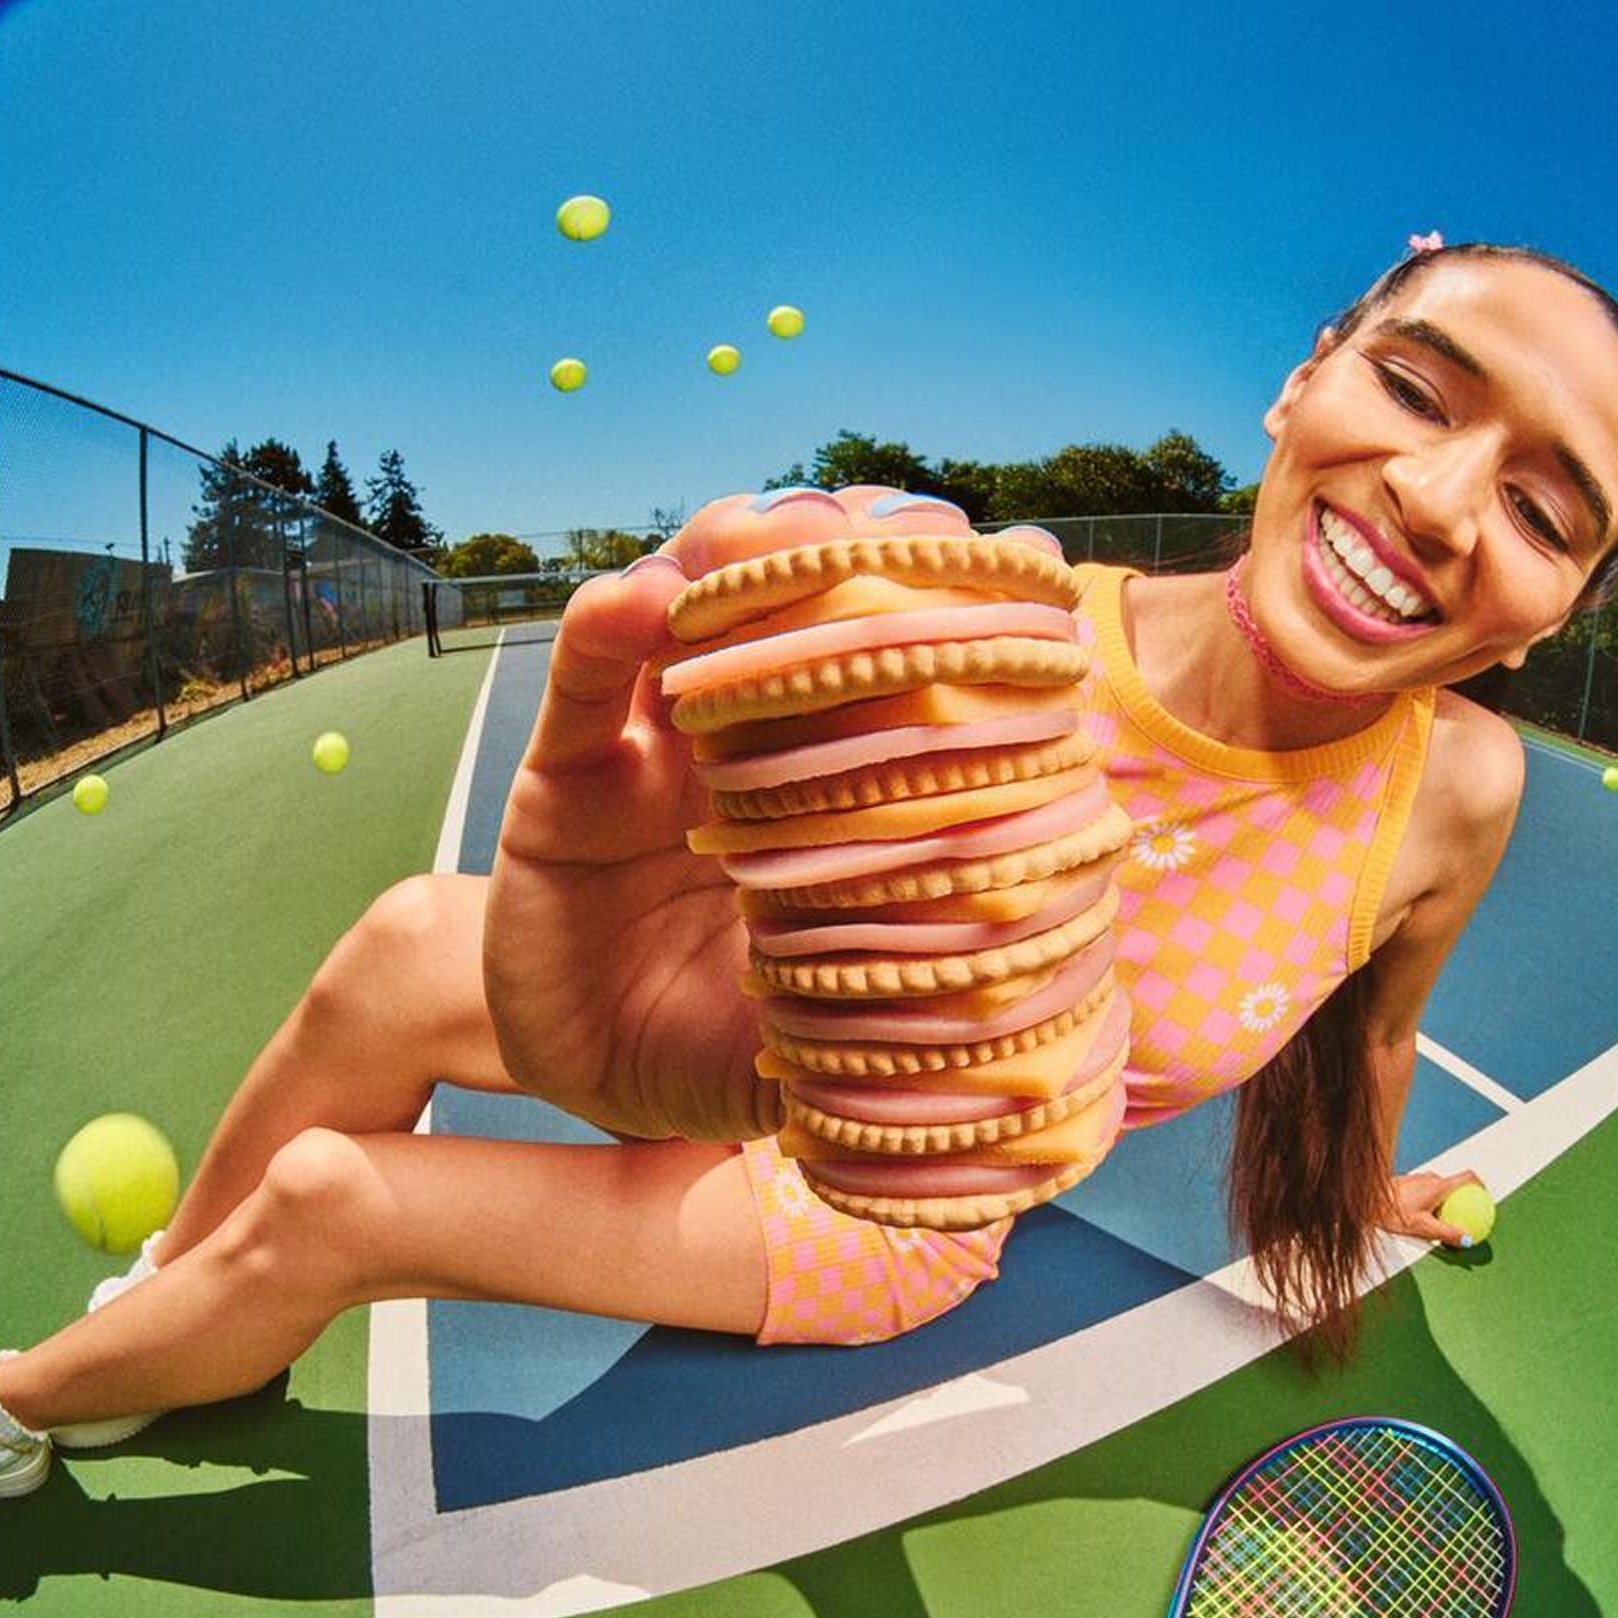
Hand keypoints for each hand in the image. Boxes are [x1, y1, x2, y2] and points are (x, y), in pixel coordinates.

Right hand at [482, 484, 1025, 1143]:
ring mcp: (656, 741)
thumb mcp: (846, 1021)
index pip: (900, 661)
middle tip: (906, 530)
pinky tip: (643, 597)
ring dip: (736, 552)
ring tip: (779, 534)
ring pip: (696, 609)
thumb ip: (917, 997)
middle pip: (803, 606)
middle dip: (855, 551)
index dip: (951, 601)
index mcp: (836, 783)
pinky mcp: (565, 771)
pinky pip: (586, 679)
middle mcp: (752, 739)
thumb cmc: (737, 1044)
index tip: (1019, 561)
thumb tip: (1051, 1002)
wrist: (601, 1087)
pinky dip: (609, 624)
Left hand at [1384, 1168, 1488, 1248]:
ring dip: (1445, 1205)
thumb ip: (1447, 1233)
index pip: (1468, 1177)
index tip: (1486, 1199)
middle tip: (1466, 1219)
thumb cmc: (1391, 1213)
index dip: (1482, 1186)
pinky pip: (1427, 1194)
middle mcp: (1430, 1178)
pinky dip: (1432, 1205)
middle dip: (1462, 1201)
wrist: (1365, 1201)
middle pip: (1455, 1187)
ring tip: (1444, 1225)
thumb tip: (1467, 1240)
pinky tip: (1425, 1222)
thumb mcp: (1423, 1228)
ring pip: (1439, 1191)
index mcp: (1439, 1185)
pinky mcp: (1408, 1185)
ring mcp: (1418, 1180)